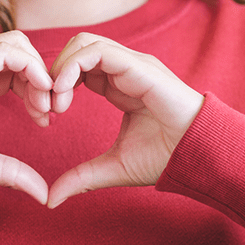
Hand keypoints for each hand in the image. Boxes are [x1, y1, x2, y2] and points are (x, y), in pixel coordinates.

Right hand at [0, 31, 52, 203]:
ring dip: (39, 72)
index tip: (46, 119)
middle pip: (20, 50)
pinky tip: (37, 93)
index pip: (16, 68)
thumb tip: (43, 194)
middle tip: (50, 111)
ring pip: (14, 44)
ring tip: (43, 106)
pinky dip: (29, 67)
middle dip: (43, 77)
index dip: (38, 88)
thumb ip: (13, 173)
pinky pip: (2, 53)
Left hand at [47, 33, 203, 207]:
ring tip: (56, 101)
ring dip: (60, 69)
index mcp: (119, 85)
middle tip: (46, 106)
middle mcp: (124, 69)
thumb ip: (81, 178)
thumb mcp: (112, 167)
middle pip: (76, 48)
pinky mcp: (138, 65)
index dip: (56, 86)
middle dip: (53, 73)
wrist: (198, 156)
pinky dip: (72, 67)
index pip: (78, 68)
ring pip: (83, 44)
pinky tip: (64, 93)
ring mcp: (132, 63)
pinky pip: (96, 51)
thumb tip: (51, 200)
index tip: (46, 115)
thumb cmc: (164, 158)